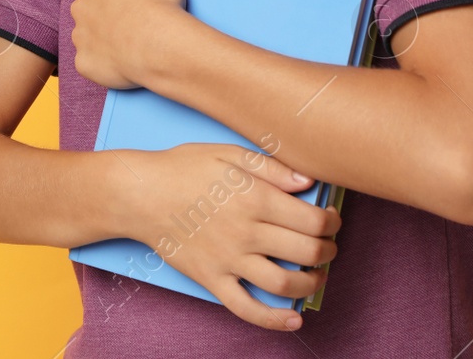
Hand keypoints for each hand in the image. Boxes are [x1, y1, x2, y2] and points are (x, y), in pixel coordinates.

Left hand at [71, 0, 188, 88]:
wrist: (160, 45)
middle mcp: (80, 7)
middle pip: (92, 7)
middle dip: (108, 12)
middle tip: (136, 20)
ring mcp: (81, 38)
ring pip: (90, 35)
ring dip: (105, 37)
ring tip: (132, 42)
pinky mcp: (85, 64)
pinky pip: (91, 61)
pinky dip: (103, 62)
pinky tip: (122, 60)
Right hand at [112, 142, 340, 331]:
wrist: (139, 194)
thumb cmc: (183, 168)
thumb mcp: (228, 153)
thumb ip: (271, 166)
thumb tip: (308, 181)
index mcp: (254, 197)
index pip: (311, 219)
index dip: (331, 222)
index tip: (332, 220)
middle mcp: (245, 232)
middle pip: (305, 251)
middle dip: (328, 251)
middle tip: (330, 247)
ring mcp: (228, 260)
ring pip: (283, 283)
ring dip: (310, 283)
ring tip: (317, 276)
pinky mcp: (212, 279)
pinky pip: (246, 307)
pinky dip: (273, 320)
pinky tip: (293, 320)